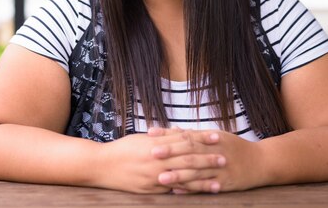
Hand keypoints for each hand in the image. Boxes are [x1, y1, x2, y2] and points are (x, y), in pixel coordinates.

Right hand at [95, 130, 225, 193]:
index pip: (185, 139)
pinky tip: (198, 194)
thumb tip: (182, 133)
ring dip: (203, 180)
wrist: (101, 165)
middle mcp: (158, 159)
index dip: (203, 138)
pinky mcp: (151, 190)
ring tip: (219, 182)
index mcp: (157, 143)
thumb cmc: (122, 149)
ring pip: (184, 177)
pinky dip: (186, 191)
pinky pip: (172, 191)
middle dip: (208, 159)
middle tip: (225, 159)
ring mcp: (155, 176)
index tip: (218, 136)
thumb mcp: (143, 138)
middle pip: (188, 159)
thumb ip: (163, 137)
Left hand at [148, 127, 264, 192]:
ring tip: (161, 177)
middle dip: (170, 152)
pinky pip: (205, 186)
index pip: (186, 134)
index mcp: (211, 137)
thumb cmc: (235, 148)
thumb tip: (173, 130)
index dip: (167, 134)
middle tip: (152, 154)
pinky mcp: (225, 183)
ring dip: (178, 174)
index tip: (150, 134)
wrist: (261, 162)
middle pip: (190, 151)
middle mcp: (215, 151)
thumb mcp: (216, 136)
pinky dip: (191, 189)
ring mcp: (220, 168)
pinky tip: (178, 191)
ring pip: (197, 171)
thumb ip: (194, 135)